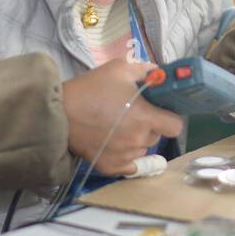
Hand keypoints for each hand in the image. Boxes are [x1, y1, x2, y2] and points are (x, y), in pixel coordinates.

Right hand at [60, 60, 182, 175]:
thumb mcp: (119, 68)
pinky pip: (128, 164)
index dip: (171, 117)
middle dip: (149, 125)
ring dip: (136, 139)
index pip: (175, 126)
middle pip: (156, 136)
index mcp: (146, 118)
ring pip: (142, 148)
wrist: (59, 113)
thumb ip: (146, 70)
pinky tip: (114, 143)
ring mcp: (125, 156)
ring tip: (117, 125)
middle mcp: (139, 140)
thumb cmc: (91, 89)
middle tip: (131, 113)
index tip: (161, 111)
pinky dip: (125, 156)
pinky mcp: (110, 167)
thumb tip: (160, 74)